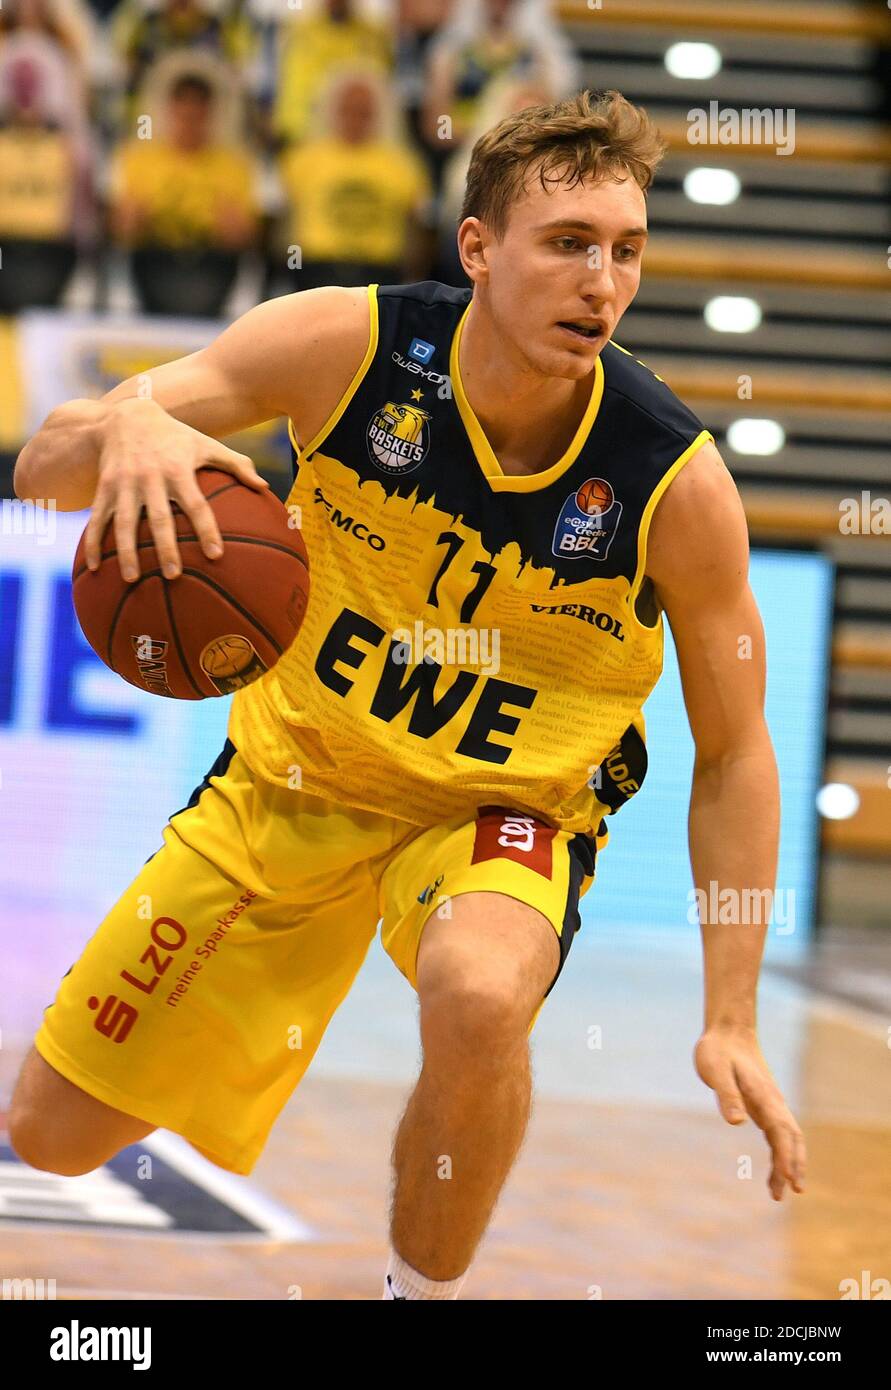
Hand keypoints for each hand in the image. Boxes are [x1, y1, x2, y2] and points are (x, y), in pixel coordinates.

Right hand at [84, 397, 268, 581]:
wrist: (127, 415)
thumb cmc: (175, 437)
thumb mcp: (205, 444)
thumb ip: (236, 464)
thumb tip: (265, 487)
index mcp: (178, 470)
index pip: (197, 505)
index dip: (207, 529)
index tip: (216, 555)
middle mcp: (150, 477)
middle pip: (159, 518)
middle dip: (165, 546)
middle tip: (173, 574)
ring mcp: (124, 483)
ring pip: (125, 522)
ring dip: (126, 551)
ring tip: (131, 579)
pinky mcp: (104, 487)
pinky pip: (98, 518)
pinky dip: (93, 543)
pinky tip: (95, 568)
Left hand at [694, 1026, 805, 1200]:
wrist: (728, 1032)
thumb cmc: (718, 1051)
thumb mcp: (716, 1070)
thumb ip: (726, 1095)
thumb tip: (737, 1122)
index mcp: (763, 1096)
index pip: (780, 1131)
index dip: (785, 1157)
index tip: (786, 1179)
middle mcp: (773, 1102)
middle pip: (791, 1138)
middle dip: (794, 1165)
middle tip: (793, 1191)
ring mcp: (771, 1104)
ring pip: (788, 1138)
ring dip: (789, 1163)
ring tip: (781, 1191)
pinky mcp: (764, 1105)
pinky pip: (777, 1133)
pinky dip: (780, 1153)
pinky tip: (774, 1169)